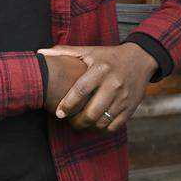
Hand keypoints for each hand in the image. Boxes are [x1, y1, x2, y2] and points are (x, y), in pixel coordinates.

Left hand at [36, 43, 158, 131]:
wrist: (140, 59)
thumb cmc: (108, 56)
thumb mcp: (88, 51)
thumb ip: (64, 52)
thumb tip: (40, 52)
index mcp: (100, 69)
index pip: (81, 90)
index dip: (68, 104)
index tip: (59, 113)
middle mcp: (114, 84)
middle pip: (93, 111)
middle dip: (78, 121)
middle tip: (69, 122)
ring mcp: (124, 97)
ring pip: (104, 121)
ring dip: (89, 127)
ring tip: (80, 124)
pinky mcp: (131, 107)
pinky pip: (115, 125)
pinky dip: (103, 129)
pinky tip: (95, 126)